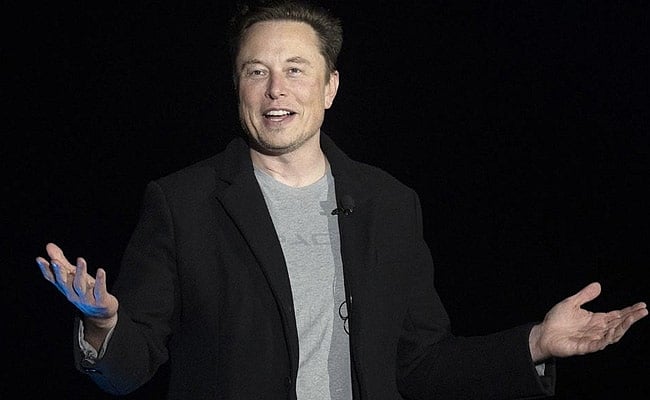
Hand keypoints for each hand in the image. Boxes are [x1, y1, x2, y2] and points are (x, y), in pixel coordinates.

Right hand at [36, 242, 118, 328]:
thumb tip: (49, 245)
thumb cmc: (85, 290)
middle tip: (55, 261)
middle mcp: (73, 294)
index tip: (40, 259)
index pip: (52, 279)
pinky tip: (101, 270)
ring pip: (80, 285)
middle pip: (64, 283)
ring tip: (81, 259)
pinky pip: (99, 290)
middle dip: (59, 272)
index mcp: (65, 287)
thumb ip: (62, 262)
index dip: (46, 270)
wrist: (101, 312)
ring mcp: (86, 299)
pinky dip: (100, 281)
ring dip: (80, 272)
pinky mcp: (100, 301)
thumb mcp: (73, 276)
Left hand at [529, 282, 646, 361]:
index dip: (629, 311)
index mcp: (596, 320)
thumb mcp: (571, 303)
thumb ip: (585, 295)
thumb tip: (598, 285)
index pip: (617, 315)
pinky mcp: (583, 347)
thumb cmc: (556, 320)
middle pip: (618, 324)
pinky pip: (597, 345)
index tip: (642, 305)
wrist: (543, 333)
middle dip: (631, 318)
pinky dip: (605, 340)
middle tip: (643, 311)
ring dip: (623, 327)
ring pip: (612, 335)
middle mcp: (597, 330)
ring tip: (631, 319)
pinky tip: (612, 333)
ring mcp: (592, 339)